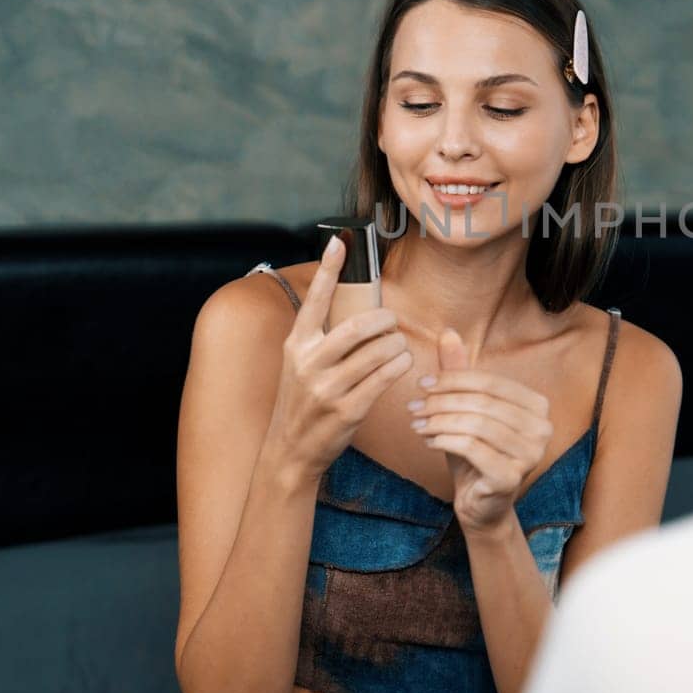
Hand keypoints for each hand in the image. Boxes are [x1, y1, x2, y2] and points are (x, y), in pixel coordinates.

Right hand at [260, 236, 412, 482]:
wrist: (291, 449)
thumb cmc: (302, 401)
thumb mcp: (300, 364)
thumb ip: (320, 338)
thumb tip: (352, 306)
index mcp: (296, 345)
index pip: (314, 300)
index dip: (328, 269)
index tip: (340, 242)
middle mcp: (309, 363)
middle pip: (358, 326)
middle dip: (385, 319)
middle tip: (393, 321)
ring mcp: (328, 388)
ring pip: (378, 352)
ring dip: (397, 345)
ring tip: (398, 346)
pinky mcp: (348, 410)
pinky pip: (386, 377)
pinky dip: (400, 365)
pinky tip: (401, 364)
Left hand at [409, 328, 553, 533]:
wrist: (481, 504)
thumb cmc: (475, 453)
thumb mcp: (465, 410)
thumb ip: (460, 373)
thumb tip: (448, 332)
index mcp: (537, 406)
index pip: (490, 382)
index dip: (453, 379)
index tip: (422, 384)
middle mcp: (542, 428)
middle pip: (483, 403)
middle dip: (442, 402)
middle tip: (413, 406)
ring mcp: (531, 455)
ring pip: (476, 424)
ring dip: (439, 421)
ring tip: (416, 423)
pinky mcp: (511, 477)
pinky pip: (472, 447)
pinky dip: (444, 440)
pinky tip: (428, 441)